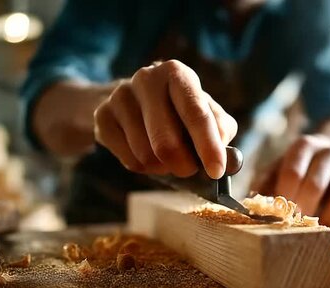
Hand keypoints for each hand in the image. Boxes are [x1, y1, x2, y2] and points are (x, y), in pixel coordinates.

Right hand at [93, 60, 237, 178]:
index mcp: (177, 73)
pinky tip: (146, 154)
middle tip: (188, 171)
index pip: (196, 114)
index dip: (208, 146)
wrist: (132, 103)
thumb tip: (228, 161)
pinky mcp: (102, 116)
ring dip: (162, 168)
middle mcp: (146, 78)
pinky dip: (144, 168)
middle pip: (166, 143)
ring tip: (166, 159)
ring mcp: (120, 96)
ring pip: (146, 155)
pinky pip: (128, 160)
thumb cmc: (178, 112)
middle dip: (183, 166)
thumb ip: (221, 133)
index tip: (216, 172)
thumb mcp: (206, 114)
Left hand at [254, 134, 329, 226]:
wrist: (329, 157)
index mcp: (304, 146)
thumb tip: (249, 212)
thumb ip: (262, 187)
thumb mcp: (275, 170)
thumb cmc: (294, 171)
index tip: (277, 216)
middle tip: (294, 227)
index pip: (292, 171)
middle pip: (317, 183)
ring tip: (317, 232)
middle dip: (303, 209)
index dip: (284, 196)